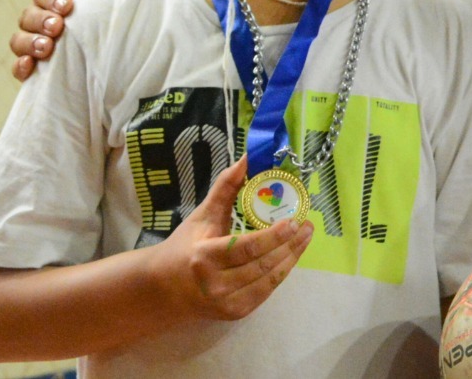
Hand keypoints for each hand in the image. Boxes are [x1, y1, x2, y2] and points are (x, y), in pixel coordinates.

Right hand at [11, 0, 97, 80]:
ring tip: (47, 47)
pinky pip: (17, 68)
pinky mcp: (30, 70)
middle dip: (41, 20)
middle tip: (56, 27)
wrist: (111, 54)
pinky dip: (20, 66)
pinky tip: (29, 64)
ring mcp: (30, 46)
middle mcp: (37, 22)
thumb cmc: (103, 20)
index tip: (66, 5)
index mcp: (52, 2)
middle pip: (28, 15)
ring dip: (30, 42)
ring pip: (18, 40)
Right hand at [155, 158, 313, 321]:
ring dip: (292, 257)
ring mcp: (226, 303)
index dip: (274, 235)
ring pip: (268, 279)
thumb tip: (246, 159)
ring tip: (306, 237)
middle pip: (263, 264)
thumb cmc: (183, 247)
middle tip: (308, 225)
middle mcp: (215, 284)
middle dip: (290, 244)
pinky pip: (266, 291)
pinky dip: (281, 272)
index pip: (247, 248)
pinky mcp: (235, 313)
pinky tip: (291, 255)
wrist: (163, 289)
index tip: (294, 220)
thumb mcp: (202, 215)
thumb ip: (225, 188)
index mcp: (204, 257)